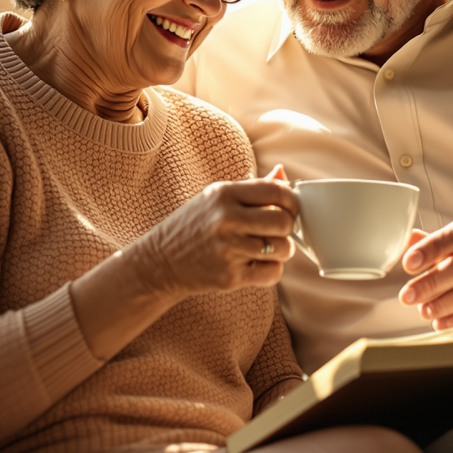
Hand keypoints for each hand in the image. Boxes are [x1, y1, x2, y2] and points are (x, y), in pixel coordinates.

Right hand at [139, 165, 296, 298]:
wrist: (161, 261)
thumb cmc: (193, 225)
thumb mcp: (216, 197)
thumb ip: (252, 187)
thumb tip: (283, 174)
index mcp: (224, 193)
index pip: (277, 191)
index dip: (291, 201)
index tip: (289, 208)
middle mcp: (226, 219)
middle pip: (284, 221)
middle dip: (288, 227)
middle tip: (279, 231)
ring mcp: (228, 249)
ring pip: (282, 249)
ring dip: (281, 251)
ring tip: (267, 248)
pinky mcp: (230, 277)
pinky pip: (273, 273)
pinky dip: (272, 270)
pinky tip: (258, 264)